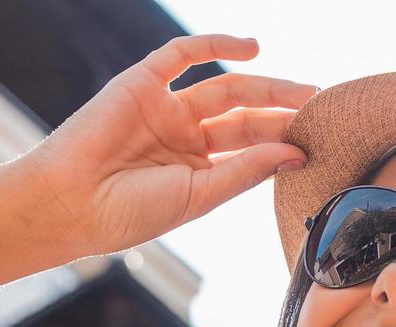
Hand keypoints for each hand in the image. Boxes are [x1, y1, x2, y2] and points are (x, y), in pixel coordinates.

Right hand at [15, 33, 315, 257]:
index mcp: (199, 171)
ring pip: (225, 89)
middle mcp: (185, 138)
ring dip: (266, 85)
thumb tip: (296, 153)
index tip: (321, 143)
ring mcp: (165, 109)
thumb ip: (246, 171)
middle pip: (246, 119)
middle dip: (284, 114)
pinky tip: (252, 48)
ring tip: (304, 91)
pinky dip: (216, 45)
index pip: (251, 151)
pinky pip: (182, 54)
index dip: (285, 144)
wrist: (71, 204)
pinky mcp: (142, 83)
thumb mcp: (200, 195)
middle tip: (324, 111)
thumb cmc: (130, 213)